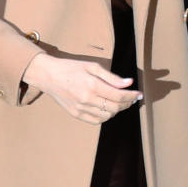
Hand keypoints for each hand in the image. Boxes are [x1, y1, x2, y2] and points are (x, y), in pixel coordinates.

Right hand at [23, 53, 141, 123]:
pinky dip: (105, 116)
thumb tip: (129, 83)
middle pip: (115, 108)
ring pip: (107, 116)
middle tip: (131, 98)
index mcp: (91, 85)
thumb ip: (111, 77)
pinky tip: (106, 108)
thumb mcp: (91, 66)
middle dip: (127, 103)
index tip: (139, 94)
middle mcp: (87, 99)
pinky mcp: (76, 114)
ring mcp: (81, 109)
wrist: (48, 75)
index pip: (119, 95)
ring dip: (117, 110)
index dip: (131, 96)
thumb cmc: (71, 67)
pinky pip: (97, 120)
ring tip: (118, 102)